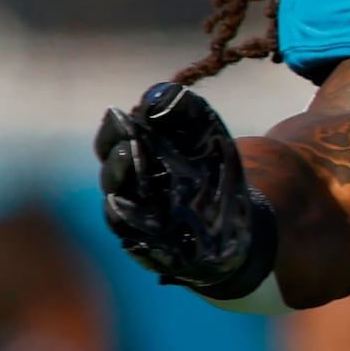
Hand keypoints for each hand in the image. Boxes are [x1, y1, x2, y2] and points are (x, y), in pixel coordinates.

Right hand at [94, 83, 276, 296]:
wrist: (240, 213)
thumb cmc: (211, 165)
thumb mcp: (204, 130)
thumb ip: (183, 109)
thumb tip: (158, 96)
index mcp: (134, 160)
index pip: (109, 145)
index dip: (113, 134)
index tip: (126, 120)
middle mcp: (130, 193)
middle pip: (112, 180)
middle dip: (119, 166)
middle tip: (131, 151)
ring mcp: (142, 226)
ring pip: (122, 219)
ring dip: (126, 209)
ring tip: (133, 195)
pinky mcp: (161, 255)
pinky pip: (147, 254)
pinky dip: (147, 249)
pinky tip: (151, 243)